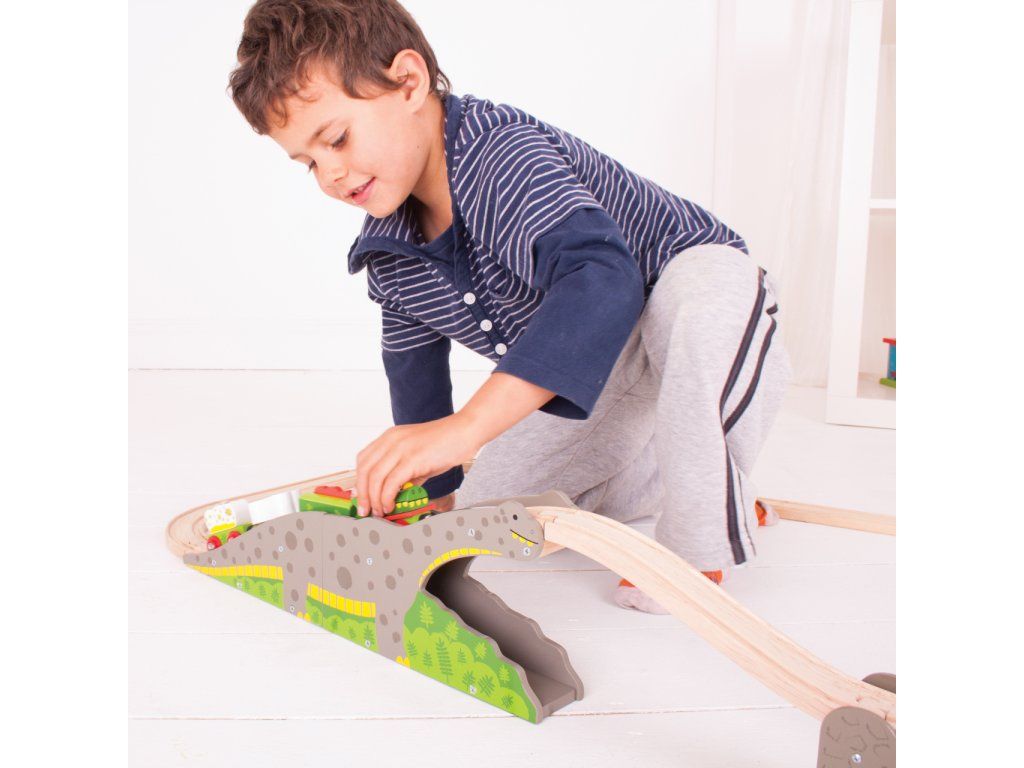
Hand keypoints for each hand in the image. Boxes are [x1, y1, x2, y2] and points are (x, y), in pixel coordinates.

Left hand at [354, 414, 480, 517]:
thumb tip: (396, 496)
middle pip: (365, 470)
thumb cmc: (446, 443)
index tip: (362, 498)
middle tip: (365, 510)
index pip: (364, 460)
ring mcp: (401, 448)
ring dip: (374, 499)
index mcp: (390, 437)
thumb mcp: (418, 456)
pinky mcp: (412, 459)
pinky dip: (387, 498)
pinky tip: (391, 505)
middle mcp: (391, 440)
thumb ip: (405, 474)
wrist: (466, 431)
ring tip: (380, 511)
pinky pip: (391, 482)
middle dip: (363, 494)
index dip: (359, 482)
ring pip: (375, 477)